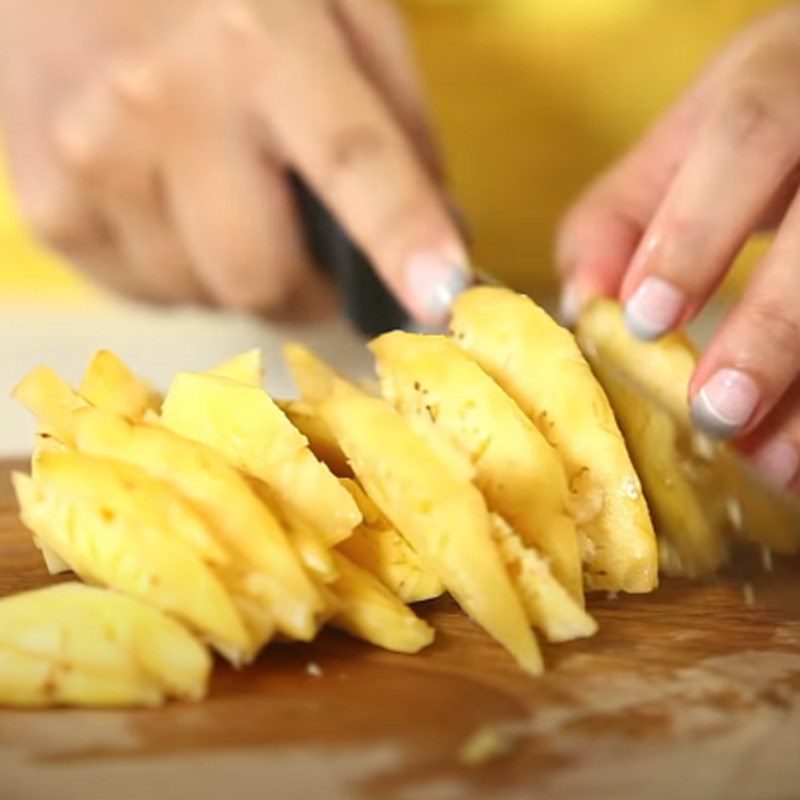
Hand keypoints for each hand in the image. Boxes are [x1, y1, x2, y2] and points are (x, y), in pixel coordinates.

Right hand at [0, 0, 467, 322]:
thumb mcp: (335, 8)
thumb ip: (396, 119)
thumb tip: (442, 236)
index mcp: (262, 43)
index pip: (351, 161)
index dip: (402, 239)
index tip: (441, 300)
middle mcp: (167, 105)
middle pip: (261, 276)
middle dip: (304, 286)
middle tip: (309, 251)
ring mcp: (94, 161)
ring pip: (202, 295)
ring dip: (233, 272)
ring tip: (222, 200)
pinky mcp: (48, 205)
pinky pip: (143, 291)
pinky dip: (177, 270)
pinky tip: (170, 205)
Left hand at [558, 5, 799, 488]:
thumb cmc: (756, 133)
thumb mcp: (687, 147)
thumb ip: (622, 215)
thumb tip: (582, 301)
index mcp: (781, 82)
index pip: (744, 140)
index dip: (695, 233)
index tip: (647, 322)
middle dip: (773, 329)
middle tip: (716, 413)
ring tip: (776, 464)